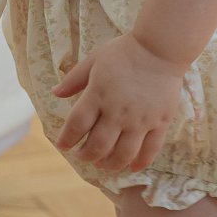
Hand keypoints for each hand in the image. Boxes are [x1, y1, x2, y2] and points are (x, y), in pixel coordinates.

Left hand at [50, 33, 188, 171]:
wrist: (161, 48)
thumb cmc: (125, 52)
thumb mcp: (95, 59)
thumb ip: (74, 79)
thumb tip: (55, 93)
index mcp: (98, 95)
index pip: (76, 126)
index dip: (66, 139)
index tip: (63, 145)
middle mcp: (118, 112)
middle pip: (98, 146)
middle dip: (86, 156)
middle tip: (83, 155)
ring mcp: (140, 119)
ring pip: (123, 154)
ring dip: (110, 164)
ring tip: (104, 163)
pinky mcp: (160, 122)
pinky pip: (150, 149)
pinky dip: (140, 162)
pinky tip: (132, 167)